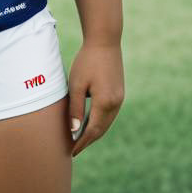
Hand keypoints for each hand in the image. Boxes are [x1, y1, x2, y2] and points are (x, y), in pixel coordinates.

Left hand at [66, 39, 123, 157]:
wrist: (105, 41)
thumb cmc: (87, 61)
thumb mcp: (76, 84)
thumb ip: (75, 108)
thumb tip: (75, 131)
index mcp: (105, 102)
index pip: (92, 130)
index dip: (82, 142)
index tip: (72, 151)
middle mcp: (116, 103)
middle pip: (101, 129)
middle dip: (88, 140)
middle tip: (75, 149)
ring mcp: (120, 98)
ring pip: (107, 122)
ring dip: (95, 132)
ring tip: (81, 139)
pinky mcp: (119, 92)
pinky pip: (110, 114)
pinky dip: (100, 122)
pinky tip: (91, 123)